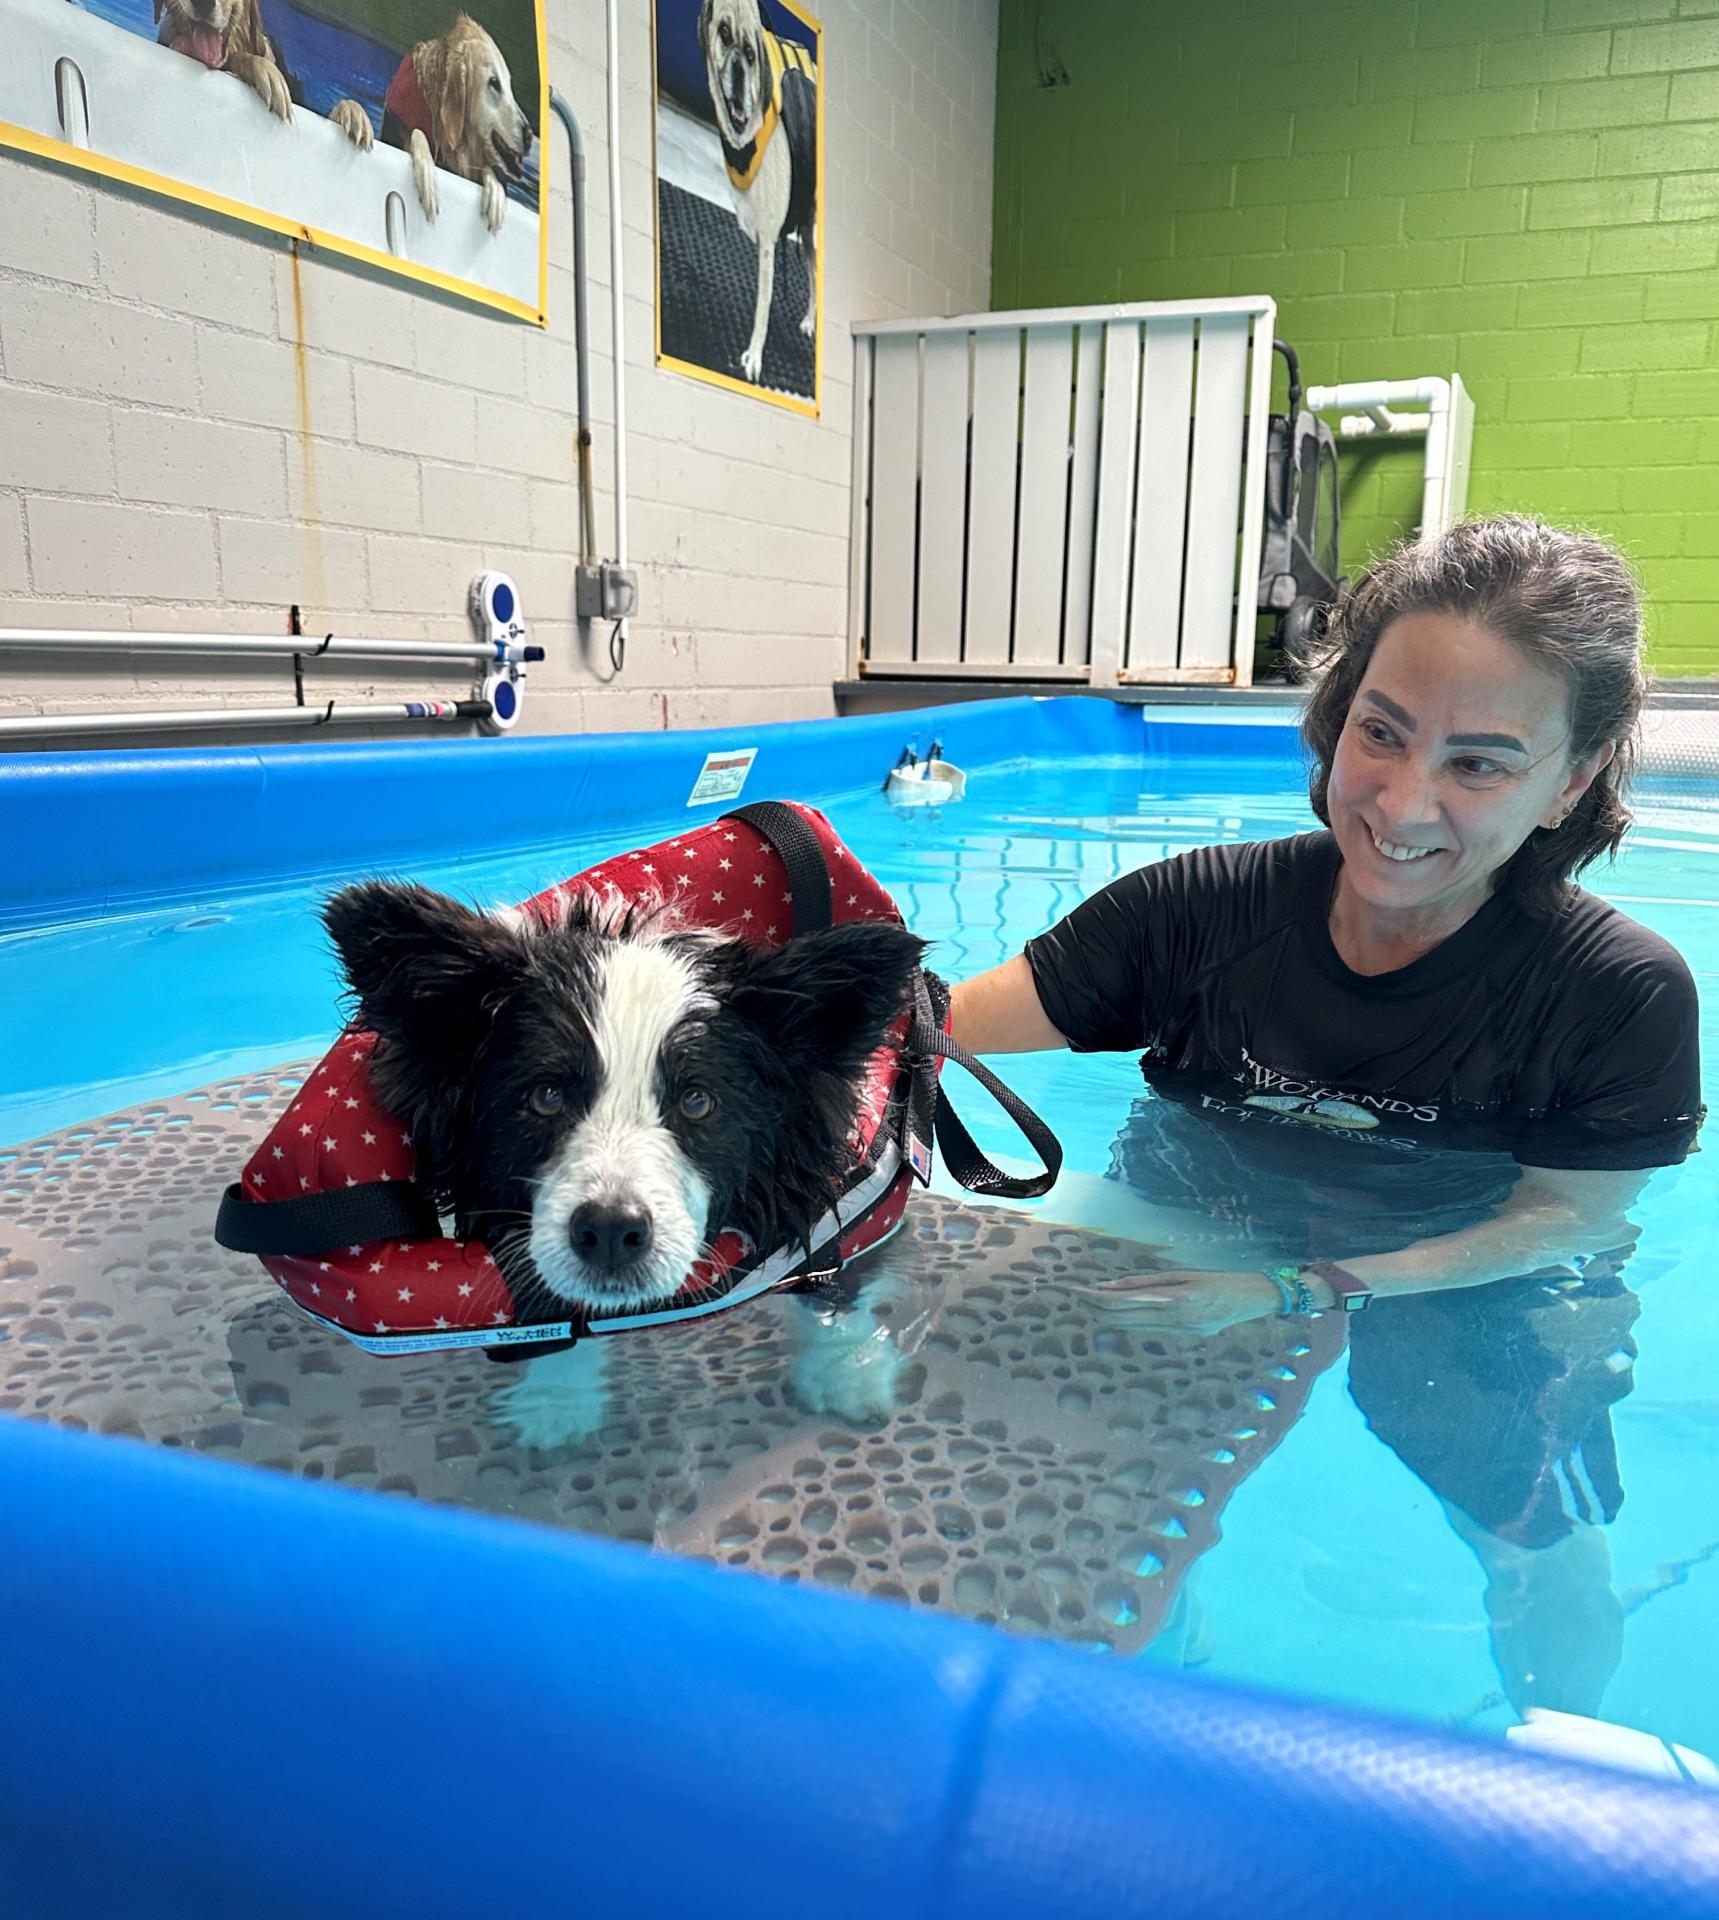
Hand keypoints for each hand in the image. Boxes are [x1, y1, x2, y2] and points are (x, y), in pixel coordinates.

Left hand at [1082, 1267, 1289, 1336]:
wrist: (1252, 1299)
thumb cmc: (1217, 1279)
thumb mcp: (1182, 1275)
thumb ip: (1146, 1283)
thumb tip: (1110, 1287)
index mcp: (1174, 1302)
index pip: (1124, 1303)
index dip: (1097, 1298)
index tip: (1077, 1291)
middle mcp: (1175, 1321)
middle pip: (1124, 1318)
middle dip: (1096, 1307)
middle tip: (1074, 1295)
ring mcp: (1181, 1333)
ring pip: (1132, 1327)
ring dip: (1109, 1316)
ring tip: (1088, 1303)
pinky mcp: (1186, 1337)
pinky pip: (1148, 1329)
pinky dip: (1129, 1321)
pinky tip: (1117, 1314)